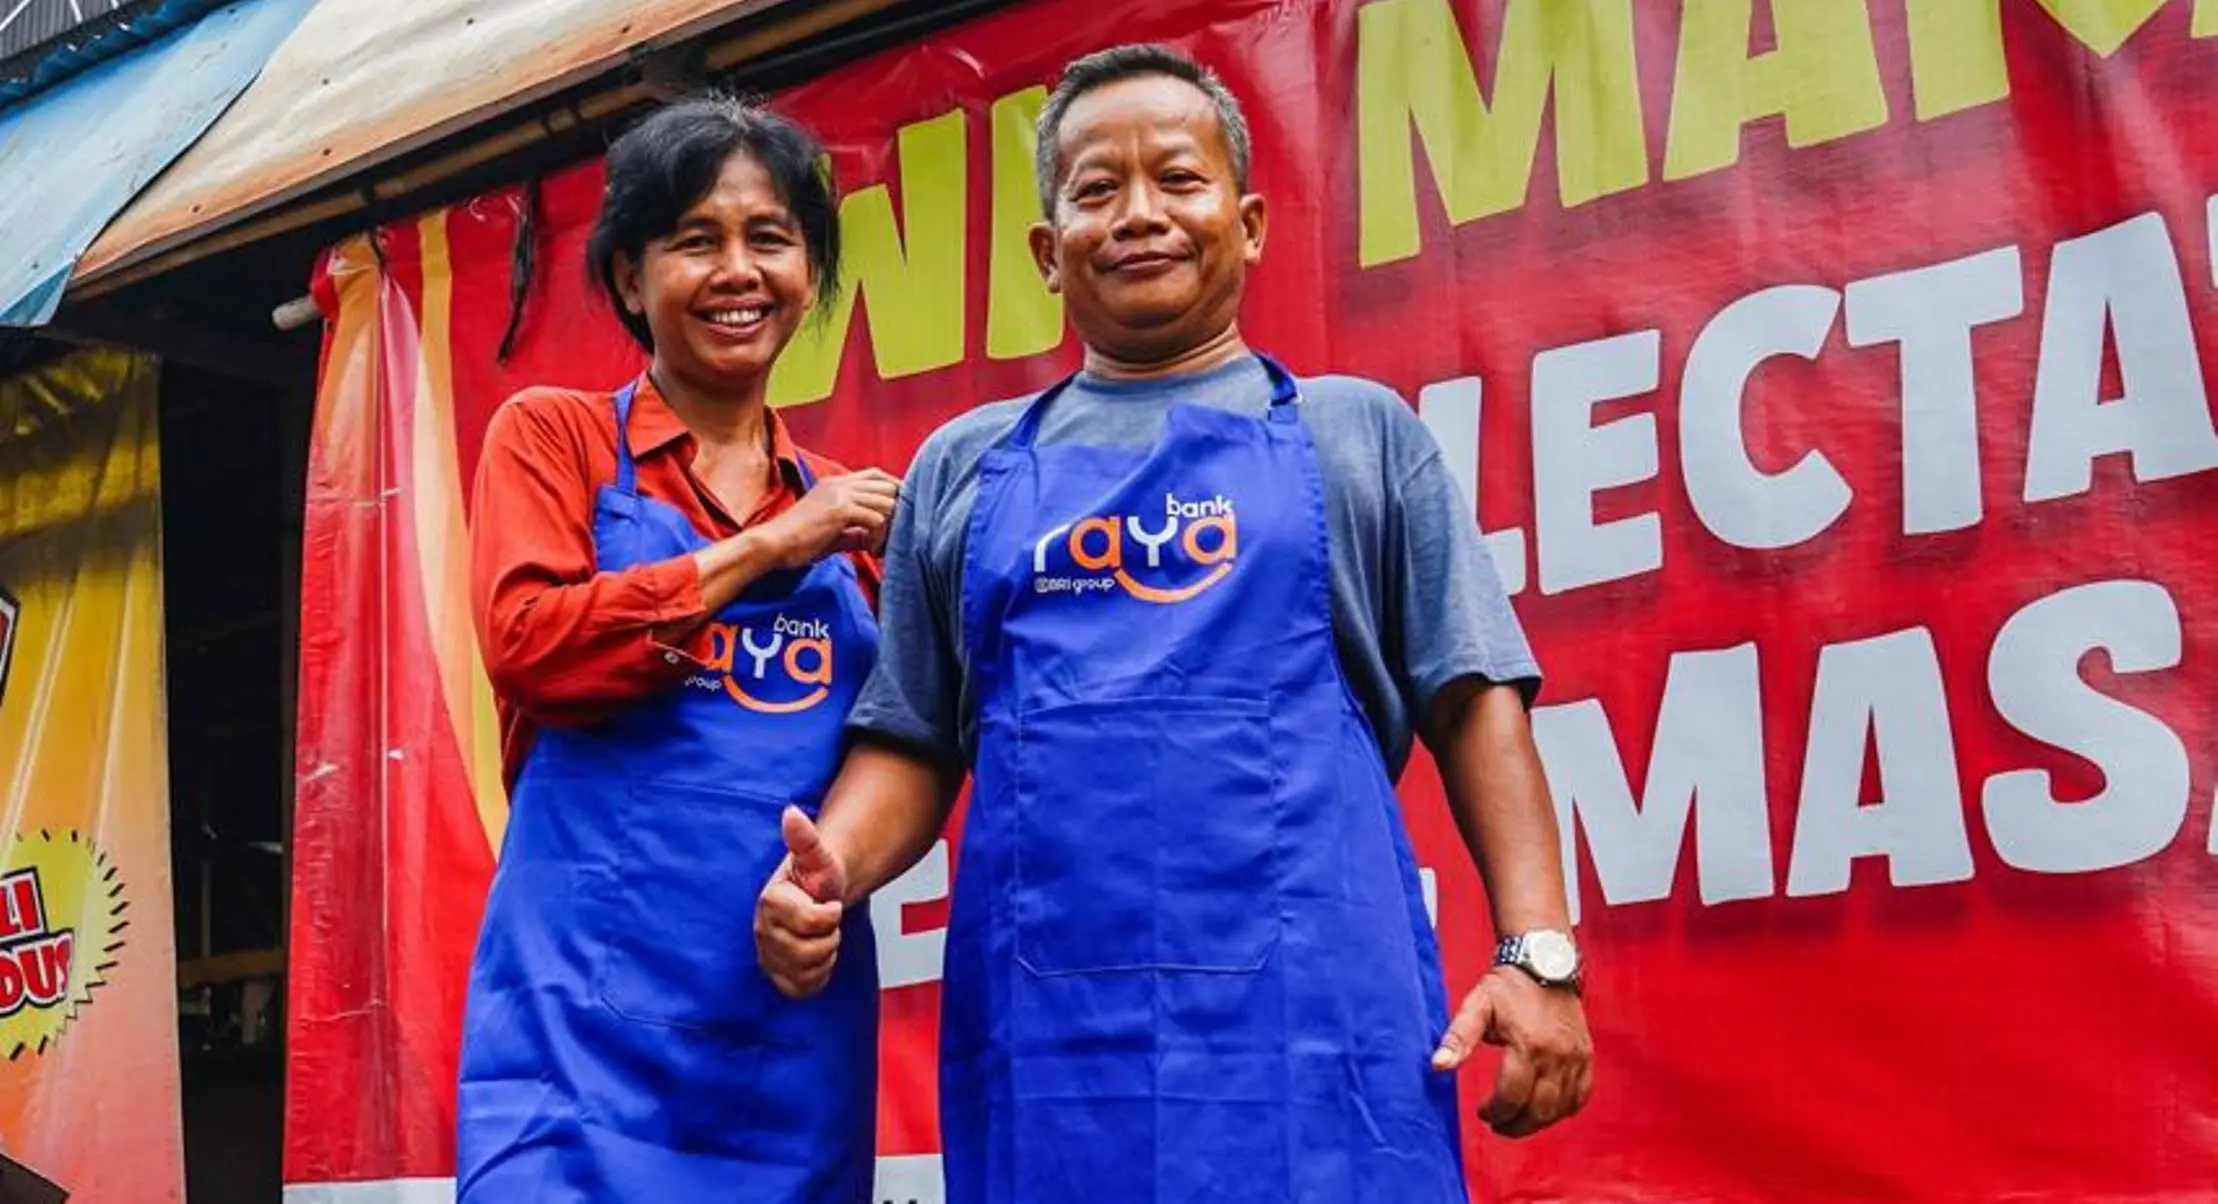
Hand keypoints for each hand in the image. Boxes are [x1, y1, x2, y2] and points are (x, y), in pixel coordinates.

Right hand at [753, 806, 848, 998]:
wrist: (818, 898)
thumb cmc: (817, 878)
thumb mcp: (817, 855)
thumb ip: (805, 838)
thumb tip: (791, 812)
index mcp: (770, 902)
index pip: (813, 922)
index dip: (831, 915)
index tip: (829, 903)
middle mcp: (762, 931)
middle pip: (811, 951)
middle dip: (830, 936)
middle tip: (825, 922)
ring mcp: (767, 956)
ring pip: (808, 971)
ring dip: (825, 955)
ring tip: (819, 937)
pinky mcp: (777, 978)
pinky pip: (803, 989)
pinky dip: (818, 976)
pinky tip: (816, 957)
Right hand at [760, 469, 899, 567]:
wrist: (772, 545)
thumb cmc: (797, 543)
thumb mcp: (831, 534)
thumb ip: (854, 533)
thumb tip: (873, 540)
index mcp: (835, 484)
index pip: (877, 475)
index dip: (893, 493)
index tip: (896, 519)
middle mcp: (840, 484)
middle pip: (888, 486)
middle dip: (896, 512)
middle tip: (889, 537)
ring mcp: (840, 494)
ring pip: (887, 502)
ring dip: (889, 528)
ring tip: (877, 548)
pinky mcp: (840, 510)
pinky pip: (877, 519)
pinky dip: (879, 537)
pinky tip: (870, 551)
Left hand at [1432, 966, 1592, 1137]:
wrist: (1545, 964)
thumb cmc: (1507, 987)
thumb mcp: (1477, 1006)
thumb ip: (1458, 1037)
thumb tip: (1437, 1065)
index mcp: (1528, 1045)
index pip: (1512, 1096)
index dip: (1494, 1112)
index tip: (1482, 1111)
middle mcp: (1557, 1055)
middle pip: (1538, 1110)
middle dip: (1515, 1125)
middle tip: (1497, 1124)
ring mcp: (1575, 1057)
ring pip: (1560, 1109)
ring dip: (1537, 1122)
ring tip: (1516, 1120)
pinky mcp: (1586, 1056)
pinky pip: (1580, 1096)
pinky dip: (1563, 1110)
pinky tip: (1544, 1109)